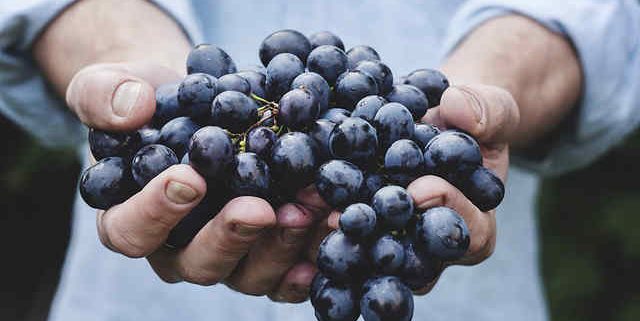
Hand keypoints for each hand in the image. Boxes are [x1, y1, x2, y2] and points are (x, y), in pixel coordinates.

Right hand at [66, 62, 329, 301]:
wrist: (197, 105)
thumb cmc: (149, 102)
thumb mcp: (111, 85)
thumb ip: (104, 96)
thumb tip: (132, 109)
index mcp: (130, 218)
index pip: (131, 231)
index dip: (156, 212)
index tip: (190, 178)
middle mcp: (178, 248)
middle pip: (198, 263)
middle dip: (231, 237)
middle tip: (259, 208)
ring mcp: (227, 255)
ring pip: (249, 273)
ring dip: (281, 246)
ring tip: (309, 209)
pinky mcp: (265, 251)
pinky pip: (287, 271)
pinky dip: (311, 257)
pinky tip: (331, 231)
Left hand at [305, 84, 519, 294]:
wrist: (435, 119)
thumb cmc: (469, 120)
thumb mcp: (490, 108)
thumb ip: (487, 111)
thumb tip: (458, 109)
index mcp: (474, 224)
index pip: (469, 233)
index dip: (448, 211)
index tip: (421, 187)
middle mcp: (430, 245)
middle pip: (411, 258)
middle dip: (381, 236)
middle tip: (349, 217)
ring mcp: (393, 239)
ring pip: (369, 252)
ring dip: (339, 234)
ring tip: (312, 211)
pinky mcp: (361, 226)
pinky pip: (342, 230)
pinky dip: (319, 215)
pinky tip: (295, 199)